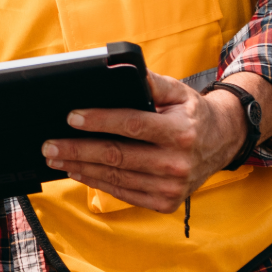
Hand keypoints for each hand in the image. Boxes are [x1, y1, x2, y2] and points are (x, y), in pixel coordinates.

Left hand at [41, 72, 247, 213]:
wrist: (222, 143)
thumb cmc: (192, 114)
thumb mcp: (179, 92)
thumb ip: (152, 82)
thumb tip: (124, 69)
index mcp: (180, 132)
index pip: (132, 125)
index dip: (99, 121)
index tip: (71, 117)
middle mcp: (177, 163)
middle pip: (117, 156)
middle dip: (77, 150)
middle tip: (49, 146)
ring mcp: (172, 187)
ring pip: (116, 178)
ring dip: (81, 168)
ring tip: (56, 159)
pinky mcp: (166, 202)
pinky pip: (124, 193)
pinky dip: (98, 183)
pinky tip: (79, 172)